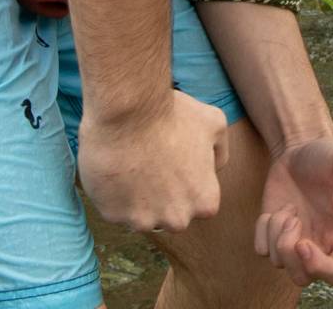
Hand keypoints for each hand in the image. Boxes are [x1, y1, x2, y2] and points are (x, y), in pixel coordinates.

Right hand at [77, 89, 234, 234]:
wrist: (128, 111)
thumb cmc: (172, 115)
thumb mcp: (214, 123)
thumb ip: (220, 151)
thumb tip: (213, 167)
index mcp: (204, 203)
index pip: (197, 203)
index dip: (184, 181)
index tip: (173, 162)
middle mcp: (177, 220)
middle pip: (169, 214)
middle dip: (162, 195)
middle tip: (151, 163)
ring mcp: (143, 221)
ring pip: (140, 215)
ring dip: (136, 197)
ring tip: (131, 164)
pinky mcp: (113, 215)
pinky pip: (114, 208)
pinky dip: (112, 193)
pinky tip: (114, 168)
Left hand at [255, 135, 332, 284]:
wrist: (301, 150)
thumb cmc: (328, 156)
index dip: (319, 267)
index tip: (303, 243)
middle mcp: (323, 246)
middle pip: (303, 278)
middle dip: (290, 252)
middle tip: (293, 218)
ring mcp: (297, 243)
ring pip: (279, 264)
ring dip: (277, 233)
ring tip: (289, 207)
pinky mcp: (275, 236)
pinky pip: (262, 250)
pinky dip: (263, 230)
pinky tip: (277, 209)